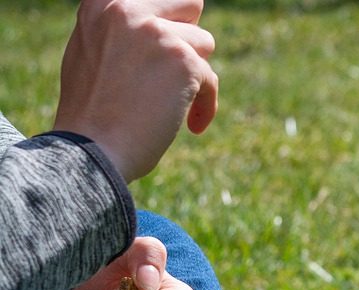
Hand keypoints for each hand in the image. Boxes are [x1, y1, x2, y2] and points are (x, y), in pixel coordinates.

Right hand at [52, 0, 217, 181]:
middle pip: (190, 4)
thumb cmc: (92, 112)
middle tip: (178, 69)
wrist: (92, 150)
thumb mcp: (93, 51)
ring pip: (204, 43)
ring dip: (195, 75)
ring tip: (170, 104)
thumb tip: (163, 25)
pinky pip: (211, 78)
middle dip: (189, 36)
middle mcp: (127, 8)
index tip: (172, 50)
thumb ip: (124, 30)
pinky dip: (205, 104)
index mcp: (103, 3)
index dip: (172, 19)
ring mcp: (157, 33)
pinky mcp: (184, 62)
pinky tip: (192, 125)